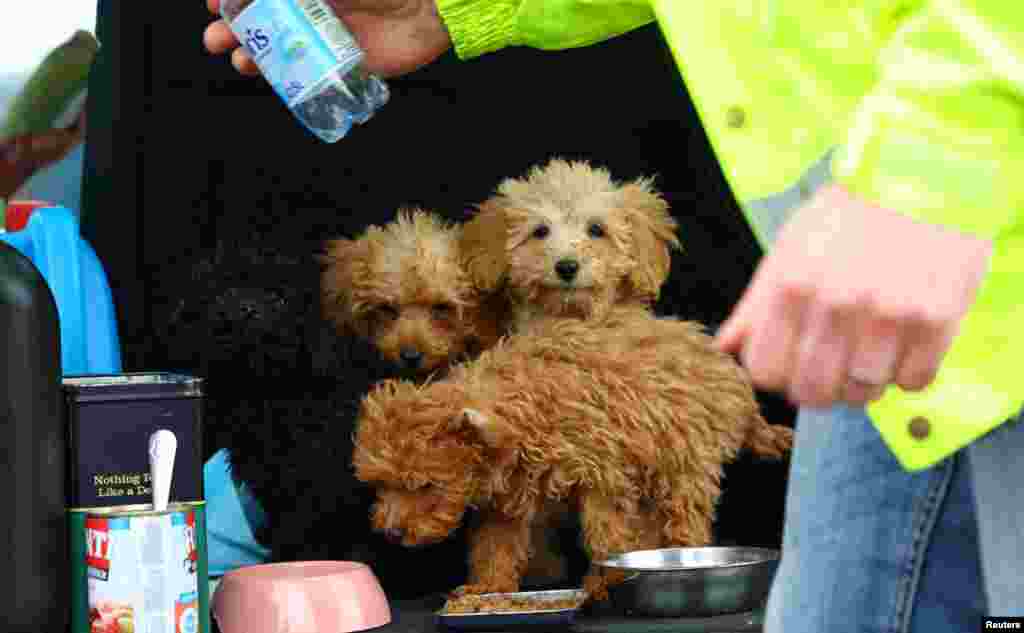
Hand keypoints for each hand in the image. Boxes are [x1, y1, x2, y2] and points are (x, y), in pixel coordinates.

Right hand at [203, 0, 450, 77]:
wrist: (427, 8)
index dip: (235, 0)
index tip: (214, 3)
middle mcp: (316, 11)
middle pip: (264, 24)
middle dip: (235, 32)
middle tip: (216, 39)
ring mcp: (330, 40)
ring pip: (283, 54)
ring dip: (256, 59)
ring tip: (243, 62)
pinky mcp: (349, 67)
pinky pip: (315, 80)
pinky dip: (292, 85)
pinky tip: (276, 83)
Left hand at [714, 184, 991, 407]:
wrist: (927, 179)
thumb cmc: (848, 218)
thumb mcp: (790, 249)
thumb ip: (755, 306)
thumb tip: (723, 350)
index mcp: (790, 285)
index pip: (765, 373)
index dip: (779, 375)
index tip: (793, 363)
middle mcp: (835, 302)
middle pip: (814, 392)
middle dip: (821, 386)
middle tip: (835, 363)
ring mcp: (888, 313)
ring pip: (864, 393)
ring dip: (867, 379)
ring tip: (873, 343)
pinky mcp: (936, 320)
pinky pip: (913, 382)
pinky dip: (909, 370)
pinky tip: (906, 339)